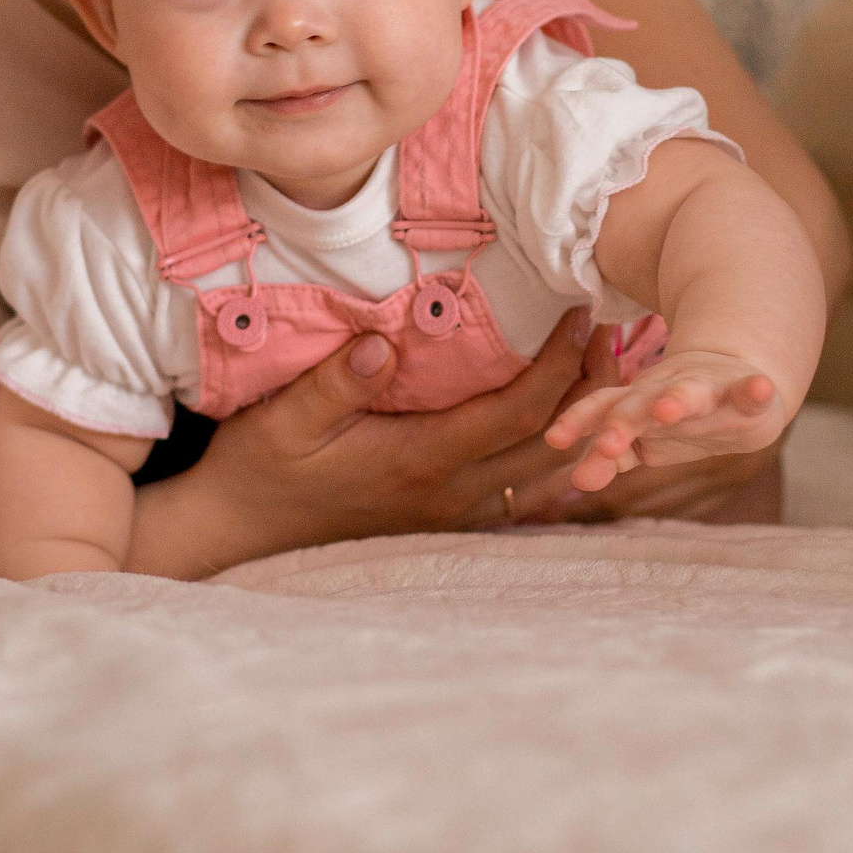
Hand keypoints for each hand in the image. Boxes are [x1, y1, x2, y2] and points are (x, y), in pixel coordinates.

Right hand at [124, 311, 594, 576]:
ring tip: (610, 380)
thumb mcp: (282, 420)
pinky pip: (523, 502)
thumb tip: (383, 340)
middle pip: (549, 441)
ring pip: (545, 476)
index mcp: (421, 460)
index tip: (581, 315)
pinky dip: (559, 470)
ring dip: (584, 429)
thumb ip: (334, 383)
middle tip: (615, 334)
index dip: (560, 364)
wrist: (237, 537)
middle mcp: (450, 494)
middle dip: (590, 389)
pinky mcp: (444, 527)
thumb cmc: (259, 472)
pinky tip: (578, 446)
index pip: (517, 410)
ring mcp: (451, 517)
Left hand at [542, 348, 785, 492]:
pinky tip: (761, 386)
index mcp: (636, 402)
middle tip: (606, 445)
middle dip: (623, 422)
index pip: (602, 407)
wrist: (732, 378)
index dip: (579, 421)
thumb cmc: (676, 417)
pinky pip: (750, 391)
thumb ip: (609, 457)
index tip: (555, 439)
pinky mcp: (744, 394)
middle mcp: (666, 390)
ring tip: (668, 408)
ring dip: (678, 400)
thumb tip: (576, 481)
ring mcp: (706, 389)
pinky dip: (755, 388)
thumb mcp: (642, 438)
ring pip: (689, 393)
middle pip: (640, 403)